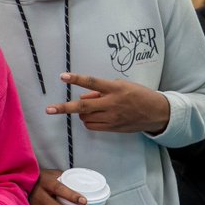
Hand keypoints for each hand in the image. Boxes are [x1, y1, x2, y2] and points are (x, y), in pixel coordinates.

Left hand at [47, 73, 169, 133]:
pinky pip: (92, 126)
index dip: (76, 79)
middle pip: (82, 107)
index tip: (63, 76)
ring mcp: (111, 117)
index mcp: (114, 89)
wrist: (156, 113)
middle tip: (49, 110)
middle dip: (64, 108)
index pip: (91, 82)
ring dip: (81, 113)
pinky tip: (95, 116)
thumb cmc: (137, 95)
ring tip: (91, 108)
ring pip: (85, 117)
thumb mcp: (121, 86)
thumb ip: (100, 91)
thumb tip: (82, 97)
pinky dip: (88, 121)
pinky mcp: (112, 128)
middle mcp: (111, 103)